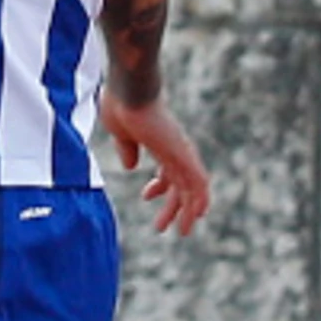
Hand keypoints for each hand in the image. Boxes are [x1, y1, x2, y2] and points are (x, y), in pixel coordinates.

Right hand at [101, 95, 211, 235]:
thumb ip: (126, 148)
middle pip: (180, 185)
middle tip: (163, 227)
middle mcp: (174, 150)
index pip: (167, 171)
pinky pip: (199, 182)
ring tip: (182, 232)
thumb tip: (130, 166)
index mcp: (159, 144)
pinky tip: (197, 215)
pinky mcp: (184, 154)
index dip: (159, 188)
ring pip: (192, 189)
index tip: (146, 196)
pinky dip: (200, 199)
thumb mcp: (119, 132)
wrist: (131, 88)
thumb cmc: (121, 103)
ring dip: (186, 211)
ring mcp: (181, 152)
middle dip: (172, 207)